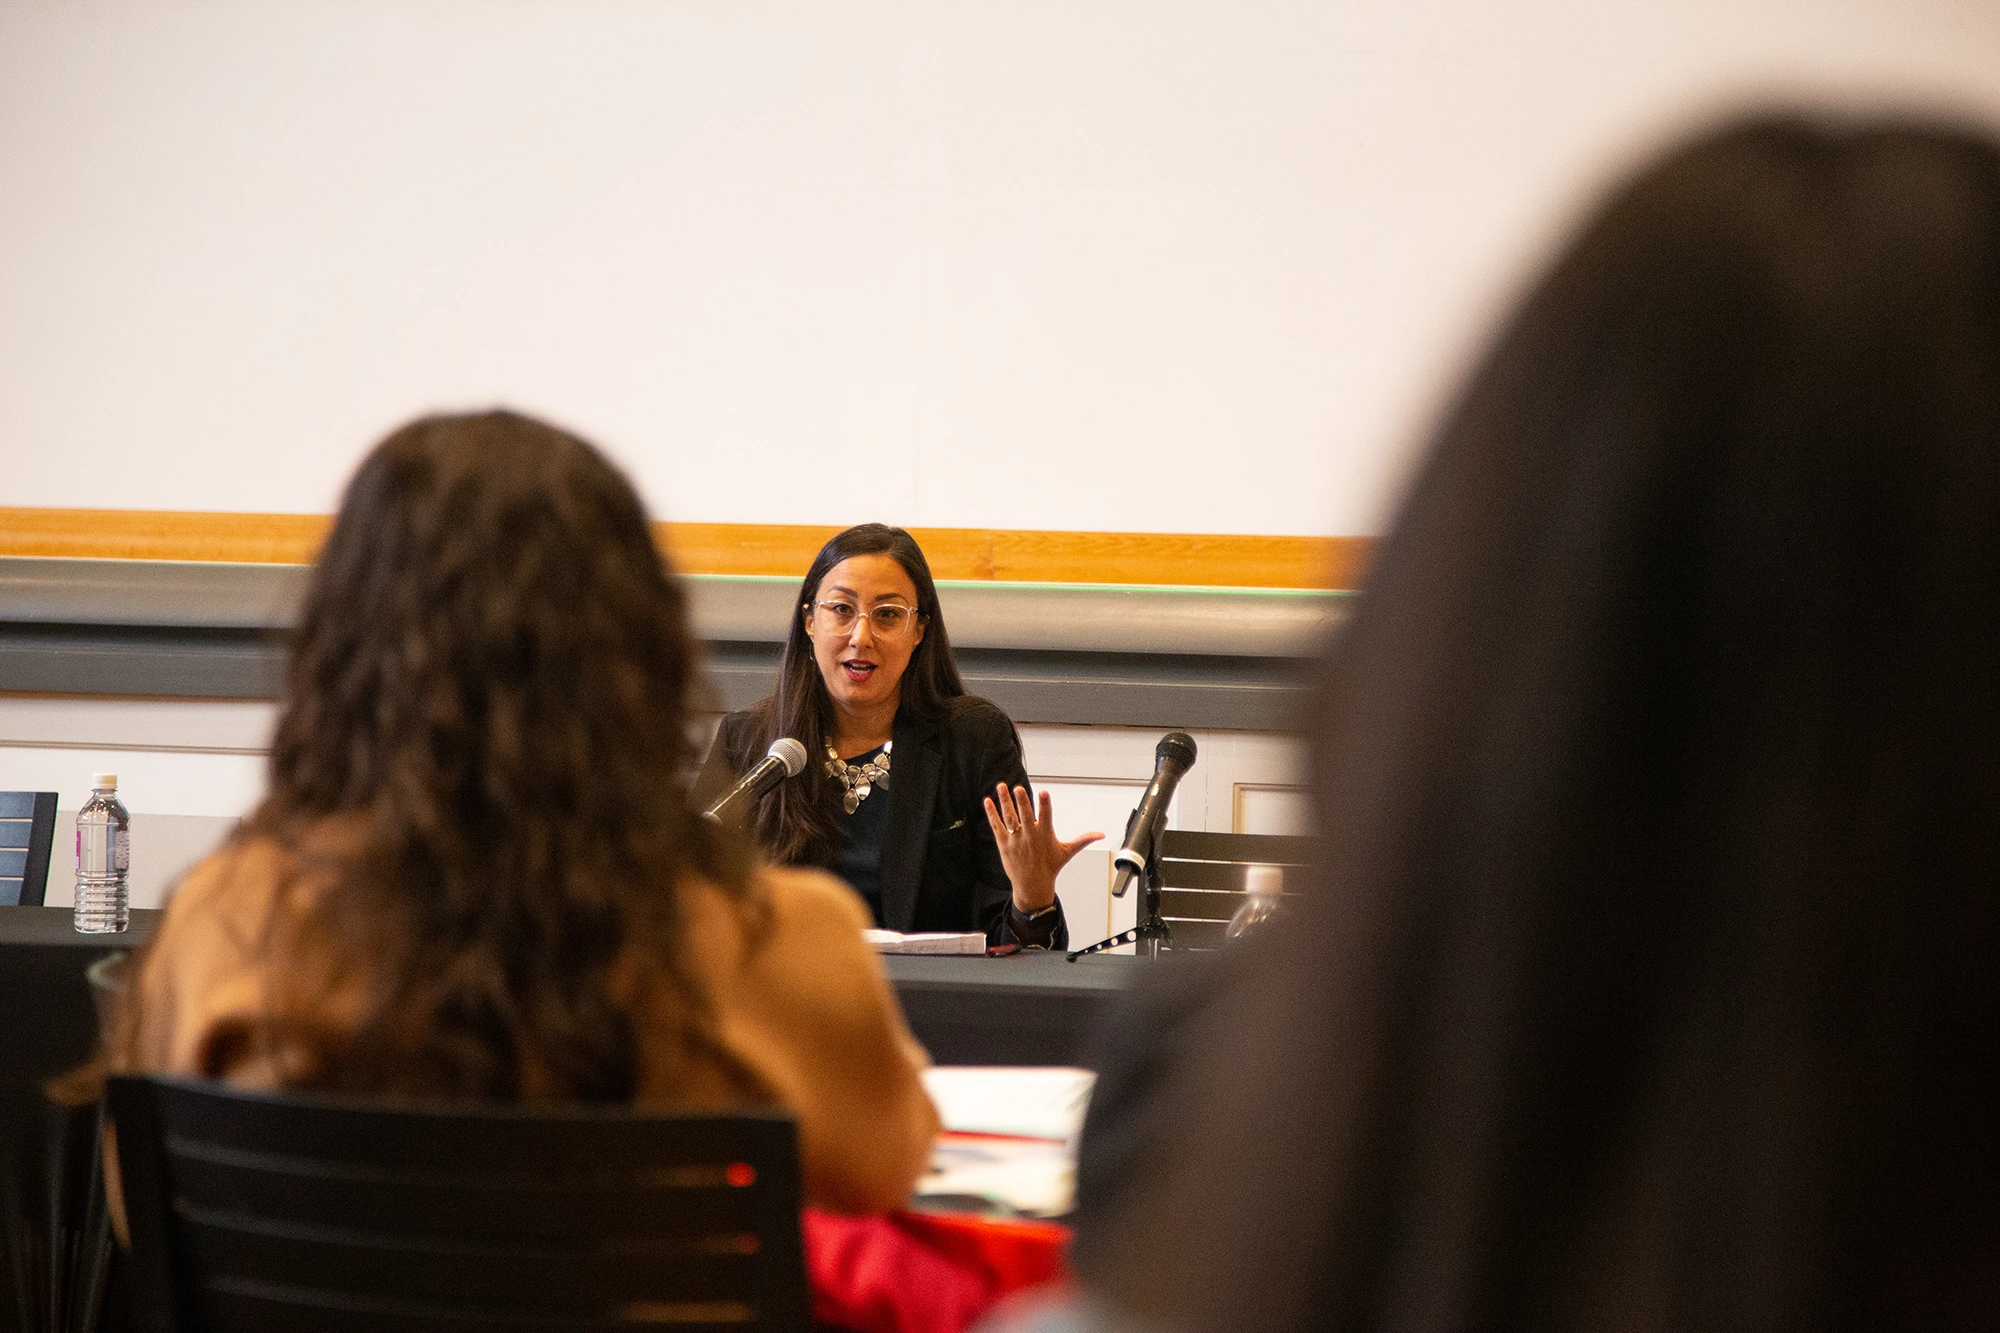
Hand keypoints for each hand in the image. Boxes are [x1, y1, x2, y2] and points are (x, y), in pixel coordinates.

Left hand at [984, 784, 1102, 913]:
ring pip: (1009, 818)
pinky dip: (992, 814)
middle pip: (1025, 816)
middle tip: (1018, 788)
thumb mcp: (1067, 852)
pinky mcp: (1004, 844)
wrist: (1032, 885)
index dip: (1044, 804)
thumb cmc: (1050, 867)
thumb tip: (1101, 835)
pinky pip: (997, 826)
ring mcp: (1015, 840)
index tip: (1044, 792)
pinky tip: (988, 801)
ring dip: (1005, 802)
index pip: (1046, 816)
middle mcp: (1030, 836)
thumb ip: (1083, 840)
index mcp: (1045, 835)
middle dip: (1022, 802)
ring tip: (1001, 786)